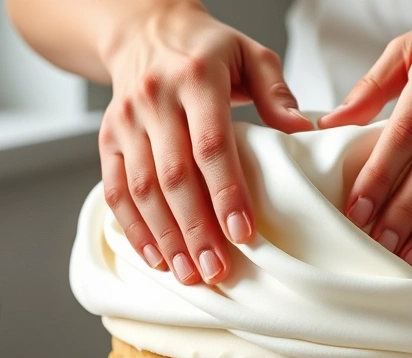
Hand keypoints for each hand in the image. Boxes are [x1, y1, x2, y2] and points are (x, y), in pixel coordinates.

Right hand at [99, 0, 311, 283]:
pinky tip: (156, 257)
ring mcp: (126, 121)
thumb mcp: (251, 54)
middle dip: (196, 229)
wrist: (145, 30)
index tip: (243, 233)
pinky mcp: (107, 138)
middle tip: (217, 270)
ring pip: (141, 189)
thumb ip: (277, 93)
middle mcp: (155, 100)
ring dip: (166, 237)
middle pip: (174, 175)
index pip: (211, 145)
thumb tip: (304, 132)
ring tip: (190, 274)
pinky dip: (133, 227)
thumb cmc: (209, 49)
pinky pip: (115, 189)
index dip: (226, 192)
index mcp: (197, 78)